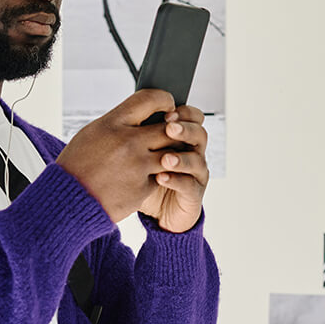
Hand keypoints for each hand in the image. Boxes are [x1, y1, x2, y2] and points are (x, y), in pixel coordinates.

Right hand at [56, 89, 180, 222]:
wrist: (69, 202)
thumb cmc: (77, 167)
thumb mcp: (92, 133)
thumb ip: (119, 123)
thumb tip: (141, 114)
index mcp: (113, 124)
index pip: (150, 98)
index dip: (164, 100)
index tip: (167, 105)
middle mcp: (129, 142)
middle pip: (168, 128)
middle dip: (173, 130)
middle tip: (169, 134)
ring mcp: (138, 166)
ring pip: (172, 153)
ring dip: (170, 155)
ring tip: (159, 156)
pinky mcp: (144, 187)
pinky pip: (163, 176)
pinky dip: (157, 176)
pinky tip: (142, 177)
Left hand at [138, 104, 208, 233]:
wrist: (157, 211)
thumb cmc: (149, 178)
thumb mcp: (141, 153)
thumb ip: (140, 135)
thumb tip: (125, 114)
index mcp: (182, 138)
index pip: (191, 118)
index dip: (183, 112)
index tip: (167, 111)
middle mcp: (192, 153)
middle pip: (199, 134)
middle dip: (185, 129)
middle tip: (170, 128)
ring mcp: (195, 174)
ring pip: (197, 160)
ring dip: (181, 158)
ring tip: (165, 159)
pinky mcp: (193, 194)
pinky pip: (189, 185)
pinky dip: (175, 180)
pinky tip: (161, 177)